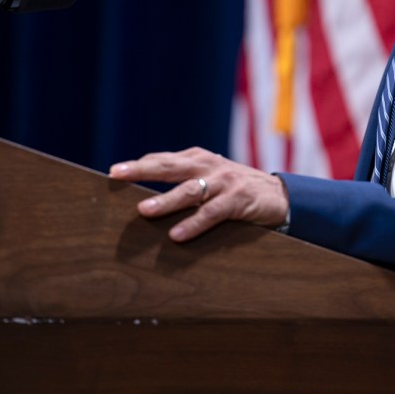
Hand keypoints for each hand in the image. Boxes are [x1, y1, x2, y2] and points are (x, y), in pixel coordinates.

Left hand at [108, 147, 288, 241]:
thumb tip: (145, 198)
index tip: (114, 172)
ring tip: (144, 210)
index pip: (163, 159)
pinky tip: (177, 235)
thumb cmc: (237, 189)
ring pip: (189, 190)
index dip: (139, 165)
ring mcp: (224, 181)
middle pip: (169, 166)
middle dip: (141, 170)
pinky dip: (194, 224)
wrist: (281, 196)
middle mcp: (208, 165)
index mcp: (197, 158)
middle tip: (117, 174)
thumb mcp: (210, 179)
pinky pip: (212, 213)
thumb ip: (184, 181)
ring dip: (166, 200)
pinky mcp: (238, 199)